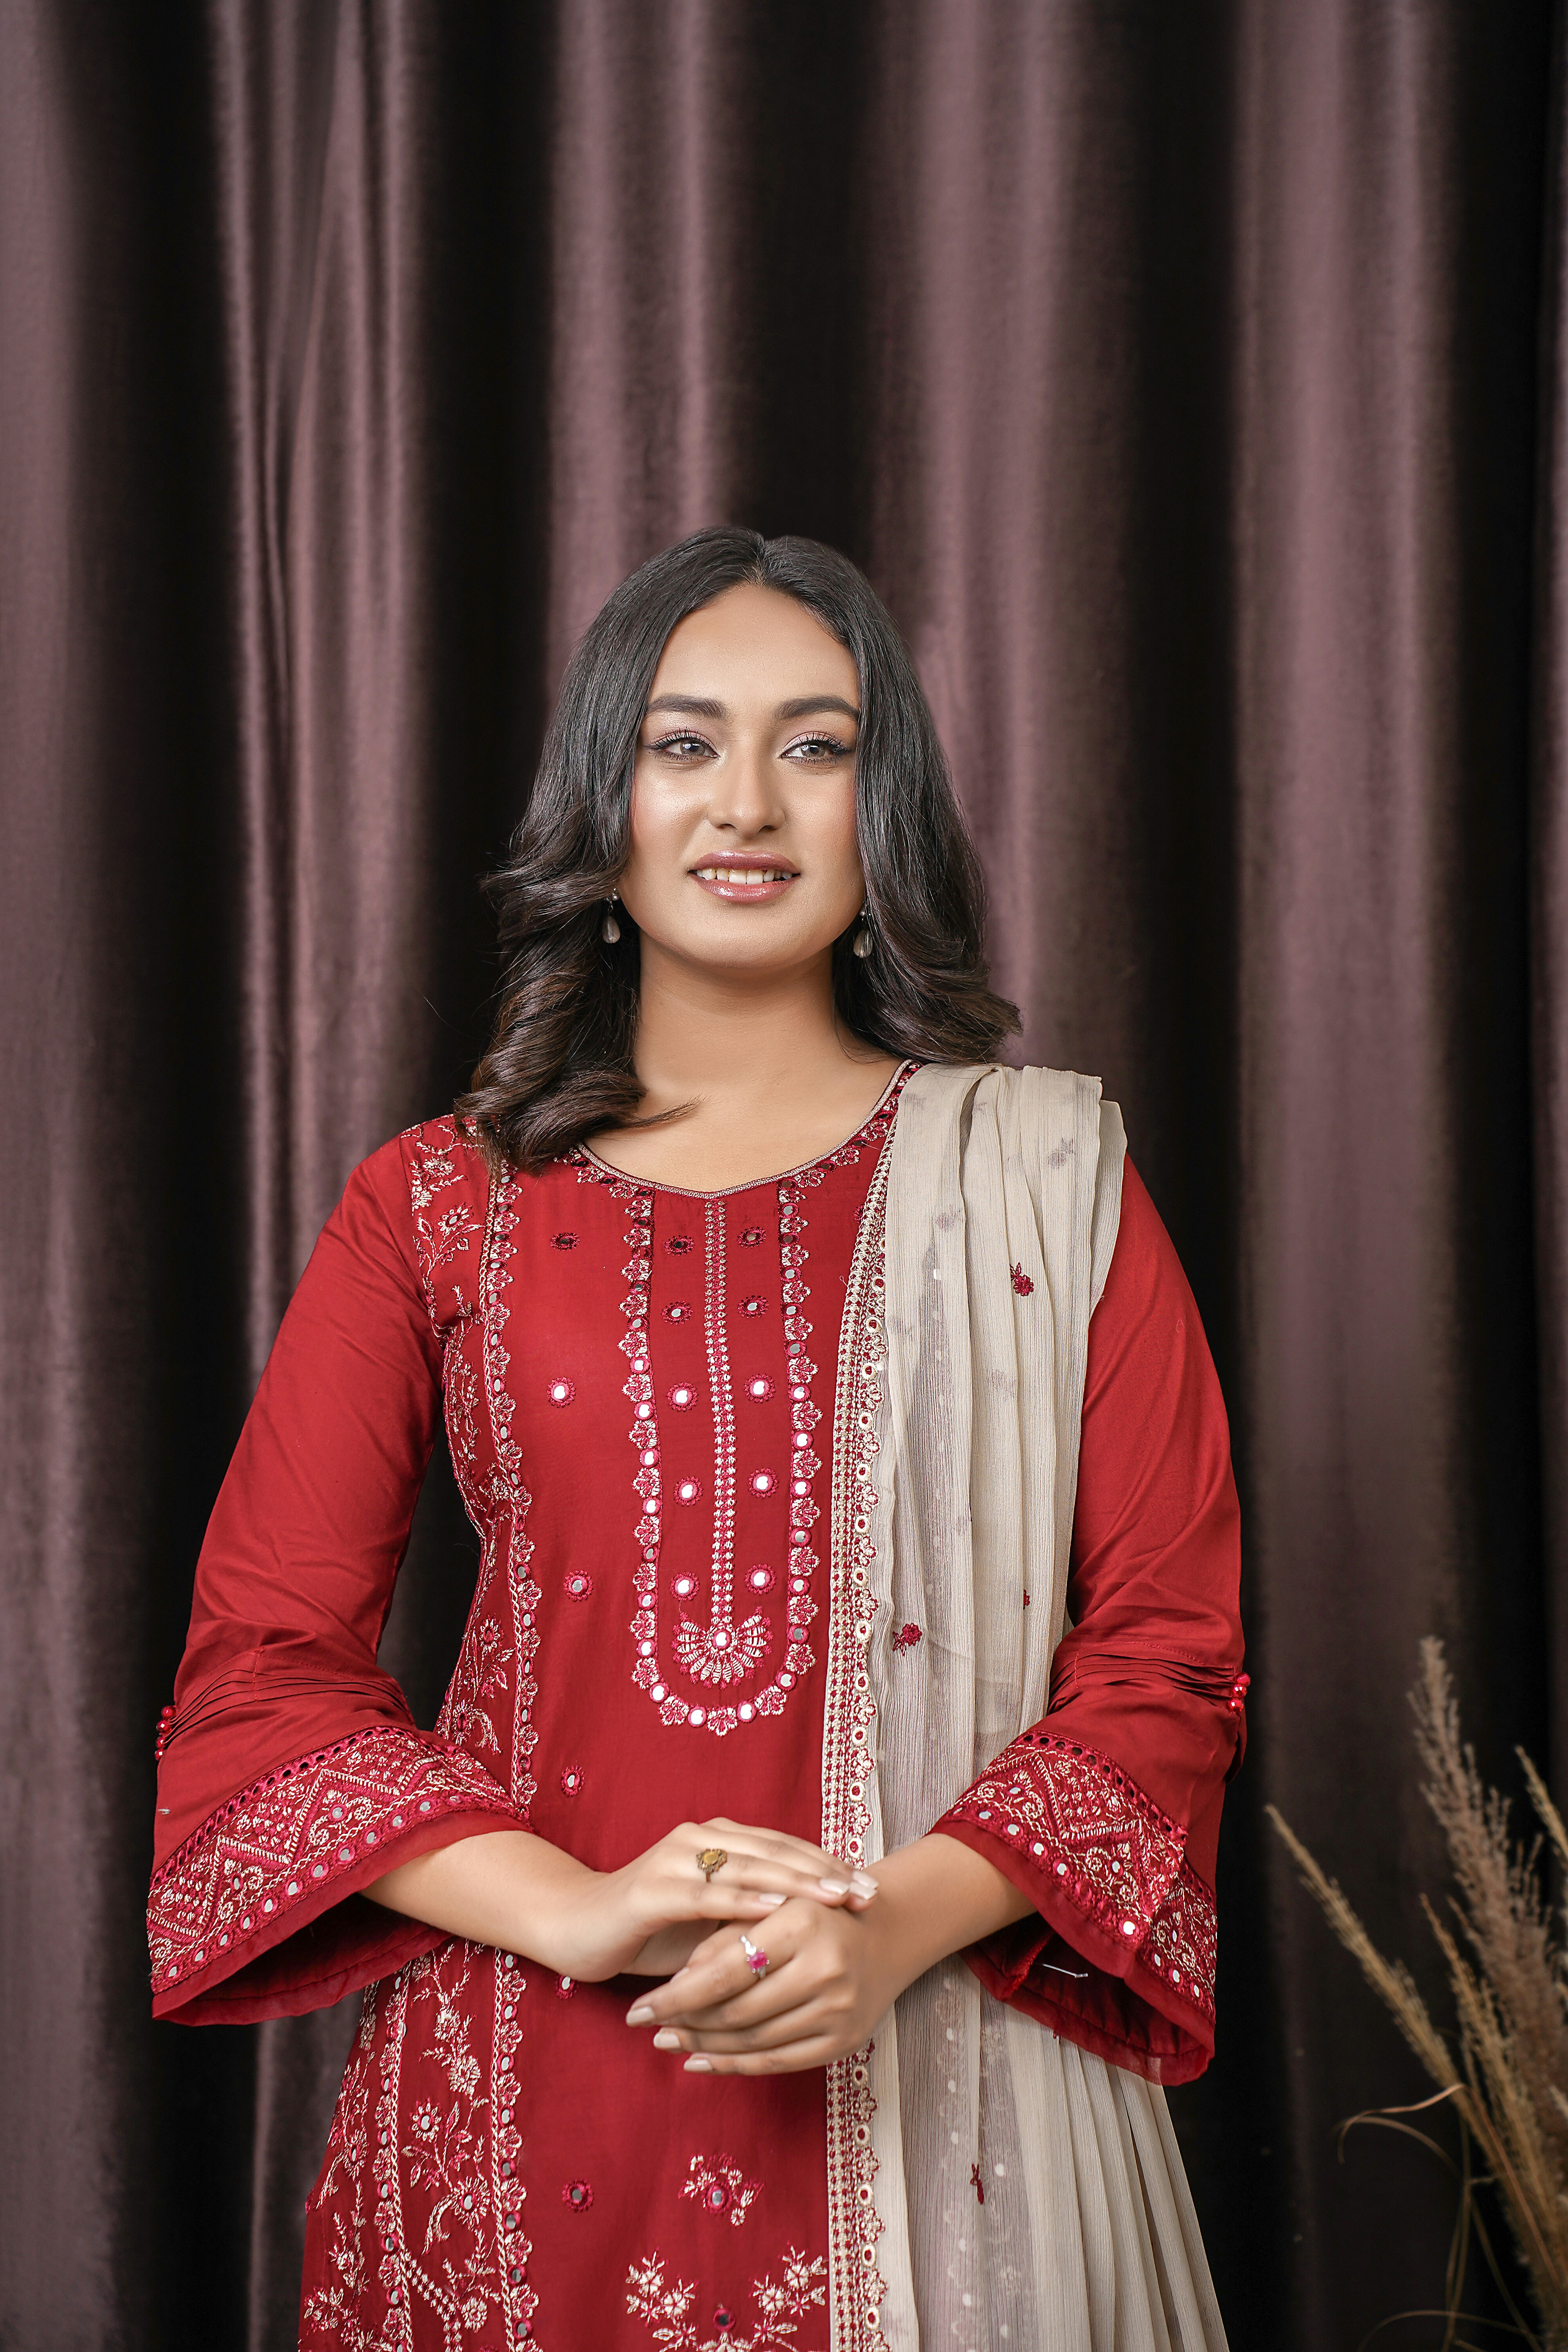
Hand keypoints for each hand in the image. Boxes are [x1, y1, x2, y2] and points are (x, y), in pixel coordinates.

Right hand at [563, 1816, 877, 1982]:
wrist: (575, 1928)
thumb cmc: (649, 1928)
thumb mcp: (710, 1921)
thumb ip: (750, 1912)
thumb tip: (811, 1923)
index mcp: (716, 1839)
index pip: (784, 1848)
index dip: (828, 1864)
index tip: (870, 1887)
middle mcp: (699, 1838)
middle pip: (775, 1852)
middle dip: (825, 1873)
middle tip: (867, 1893)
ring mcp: (675, 1859)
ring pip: (748, 1868)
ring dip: (797, 1882)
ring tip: (838, 1896)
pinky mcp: (653, 1889)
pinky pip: (708, 1894)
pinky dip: (745, 1901)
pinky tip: (777, 1909)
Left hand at [624, 1895, 904, 2071]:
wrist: (889, 1932)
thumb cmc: (815, 1912)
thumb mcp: (770, 1906)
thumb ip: (723, 1937)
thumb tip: (674, 1985)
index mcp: (803, 1921)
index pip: (726, 1971)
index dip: (676, 1994)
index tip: (639, 2006)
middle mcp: (826, 1968)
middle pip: (736, 2011)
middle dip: (683, 2022)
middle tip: (645, 2025)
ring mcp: (839, 2010)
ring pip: (753, 2040)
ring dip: (702, 2045)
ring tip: (667, 2040)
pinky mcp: (844, 2042)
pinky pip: (778, 2061)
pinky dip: (735, 2065)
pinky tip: (701, 2061)